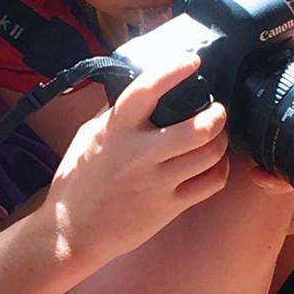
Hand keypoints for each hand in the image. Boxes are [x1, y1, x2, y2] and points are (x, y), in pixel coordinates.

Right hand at [44, 51, 229, 265]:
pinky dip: (219, 170)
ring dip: (221, 141)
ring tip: (218, 135)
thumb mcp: (88, 137)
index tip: (192, 61)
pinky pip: (209, 185)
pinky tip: (214, 164)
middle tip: (218, 109)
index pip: (146, 91)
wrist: (72, 231)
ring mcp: (156, 183)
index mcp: (116, 130)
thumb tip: (136, 90)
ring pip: (209, 156)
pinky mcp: (168, 208)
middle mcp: (138, 154)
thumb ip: (113, 114)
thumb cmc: (77, 182)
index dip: (173, 71)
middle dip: (217, 115)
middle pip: (196, 129)